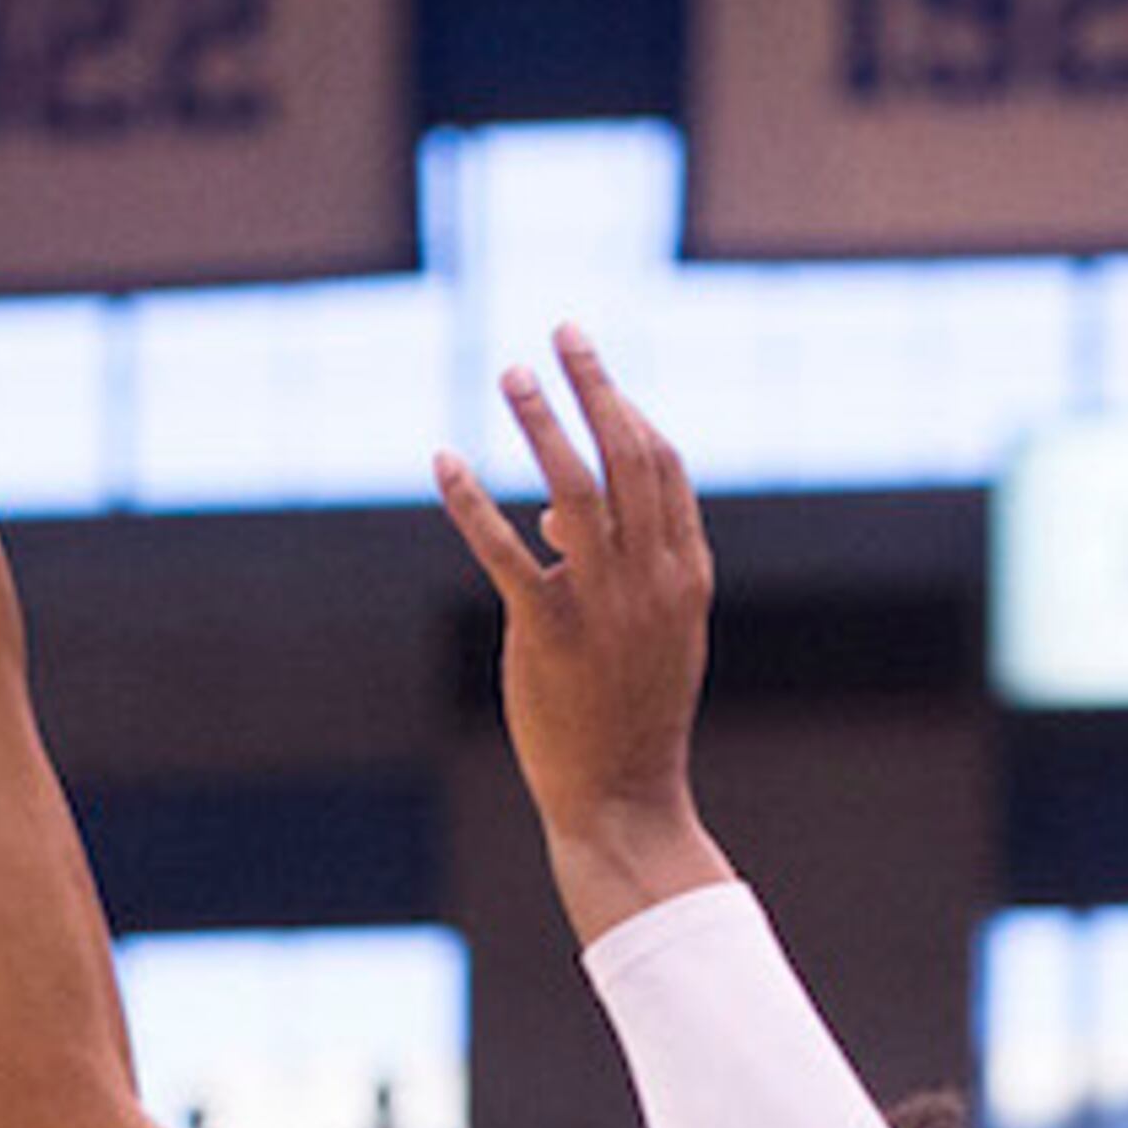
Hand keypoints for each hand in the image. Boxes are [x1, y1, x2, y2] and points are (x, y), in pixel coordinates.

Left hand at [432, 327, 716, 867]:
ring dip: (541, 421)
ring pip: (573, 488)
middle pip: (628, 455)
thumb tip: (557, 511)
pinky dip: (469, 500)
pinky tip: (443, 459)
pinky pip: (503, 552)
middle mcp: (652, 576)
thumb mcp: (654, 632)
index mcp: (685, 572)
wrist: (625, 795)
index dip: (629, 410)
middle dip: (596, 385)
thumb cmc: (633, 713)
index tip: (596, 372)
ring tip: (511, 372)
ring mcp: (604, 602)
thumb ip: (625, 567)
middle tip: (564, 331)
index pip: (664, 466)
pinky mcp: (548, 631)